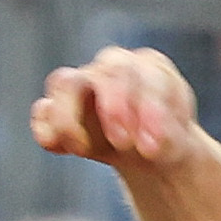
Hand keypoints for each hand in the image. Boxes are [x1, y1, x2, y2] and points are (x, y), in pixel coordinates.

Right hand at [32, 47, 208, 176]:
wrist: (150, 152)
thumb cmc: (165, 139)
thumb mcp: (177, 142)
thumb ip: (169, 141)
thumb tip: (150, 148)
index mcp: (148, 68)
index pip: (145, 78)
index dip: (147, 111)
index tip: (152, 149)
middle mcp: (113, 69)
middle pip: (107, 74)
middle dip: (114, 108)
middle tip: (124, 144)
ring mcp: (84, 85)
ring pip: (65, 83)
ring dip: (71, 116)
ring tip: (81, 149)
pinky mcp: (60, 109)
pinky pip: (44, 112)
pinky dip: (46, 129)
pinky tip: (56, 147)